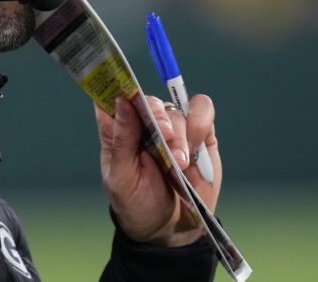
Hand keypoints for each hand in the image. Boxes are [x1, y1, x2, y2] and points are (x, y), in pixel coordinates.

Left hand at [94, 94, 221, 246]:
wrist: (171, 229)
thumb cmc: (136, 203)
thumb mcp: (121, 177)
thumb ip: (121, 140)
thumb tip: (121, 102)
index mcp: (118, 129)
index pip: (114, 96)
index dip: (120, 88)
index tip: (128, 96)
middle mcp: (145, 122)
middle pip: (151, 101)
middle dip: (159, 118)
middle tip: (165, 139)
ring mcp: (173, 127)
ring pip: (178, 109)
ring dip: (182, 132)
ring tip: (181, 163)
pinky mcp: (199, 134)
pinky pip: (204, 113)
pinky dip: (201, 126)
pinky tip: (195, 152)